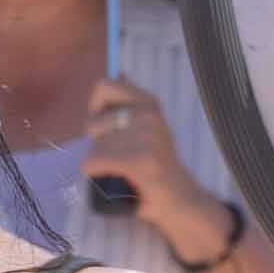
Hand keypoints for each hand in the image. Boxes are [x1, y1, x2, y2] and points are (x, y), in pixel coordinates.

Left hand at [86, 80, 230, 257]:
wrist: (180, 201)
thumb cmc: (157, 165)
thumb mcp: (149, 126)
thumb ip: (132, 102)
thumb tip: (119, 71)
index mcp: (150, 102)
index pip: (103, 86)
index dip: (96, 108)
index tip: (106, 126)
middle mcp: (150, 115)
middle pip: (94, 123)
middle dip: (97, 143)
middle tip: (118, 156)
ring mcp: (148, 137)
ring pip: (95, 146)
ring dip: (100, 161)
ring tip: (122, 169)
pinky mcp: (142, 161)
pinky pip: (94, 161)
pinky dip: (94, 172)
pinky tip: (107, 176)